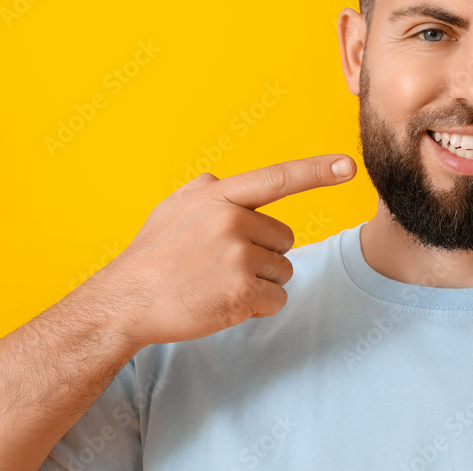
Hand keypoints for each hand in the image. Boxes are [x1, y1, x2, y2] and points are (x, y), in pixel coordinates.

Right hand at [99, 154, 355, 347]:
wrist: (124, 301)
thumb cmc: (151, 257)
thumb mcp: (173, 208)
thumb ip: (207, 192)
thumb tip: (225, 184)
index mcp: (217, 196)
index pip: (277, 178)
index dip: (317, 171)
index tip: (348, 166)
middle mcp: (231, 220)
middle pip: (284, 238)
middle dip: (263, 253)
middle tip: (220, 265)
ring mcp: (237, 256)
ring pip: (283, 270)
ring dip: (260, 282)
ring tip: (217, 283)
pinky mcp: (241, 291)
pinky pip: (276, 298)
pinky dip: (257, 306)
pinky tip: (223, 302)